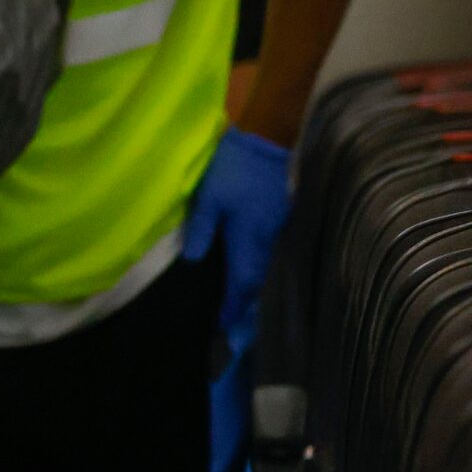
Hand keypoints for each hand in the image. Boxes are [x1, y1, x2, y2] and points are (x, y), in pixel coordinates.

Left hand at [182, 129, 291, 362]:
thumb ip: (202, 229)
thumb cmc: (233, 168)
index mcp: (249, 237)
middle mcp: (267, 240)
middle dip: (244, 306)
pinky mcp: (279, 222)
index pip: (242, 281)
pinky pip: (267, 255)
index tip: (220, 326)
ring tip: (238, 310)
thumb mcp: (209, 197)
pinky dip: (257, 271)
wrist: (267, 143)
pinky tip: (247, 276)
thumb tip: (193, 263)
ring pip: (264, 270)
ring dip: (251, 291)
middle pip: (256, 281)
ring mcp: (277, 231)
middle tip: (230, 328)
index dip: (232, 305)